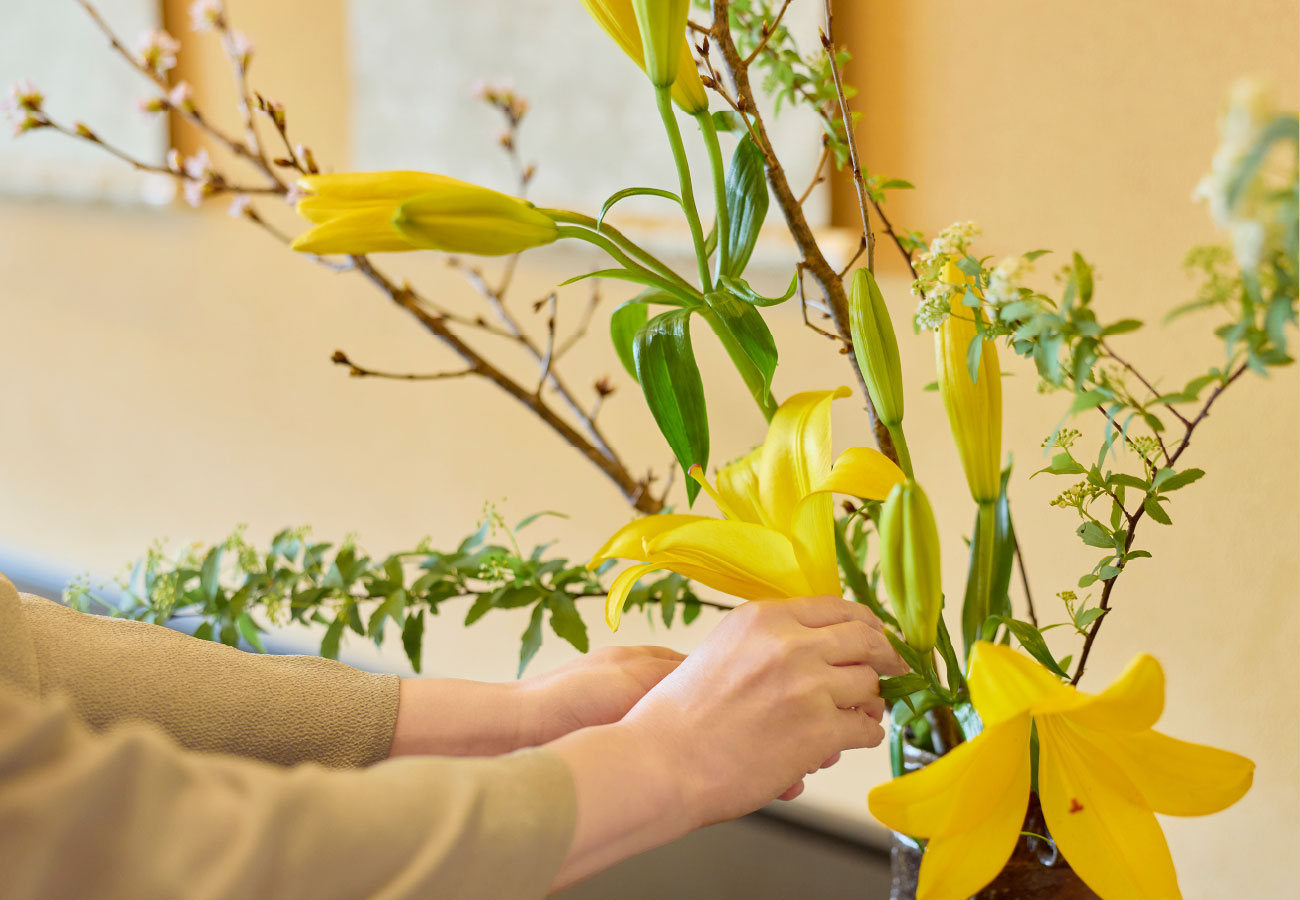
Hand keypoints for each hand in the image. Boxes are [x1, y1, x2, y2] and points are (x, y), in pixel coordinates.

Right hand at [547, 595, 906, 888]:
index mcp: (765, 618)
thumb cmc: (681, 716)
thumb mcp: (723, 649)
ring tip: (859, 713)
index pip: (837, 607)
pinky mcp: (821, 730)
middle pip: (866, 639)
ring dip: (870, 701)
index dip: (864, 625)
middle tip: (892, 670)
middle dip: (884, 657)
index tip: (873, 637)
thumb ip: (769, 640)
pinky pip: (866, 729)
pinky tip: (848, 739)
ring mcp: (810, 686)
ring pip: (871, 685)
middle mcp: (791, 644)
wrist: (664, 761)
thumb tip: (819, 646)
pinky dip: (862, 735)